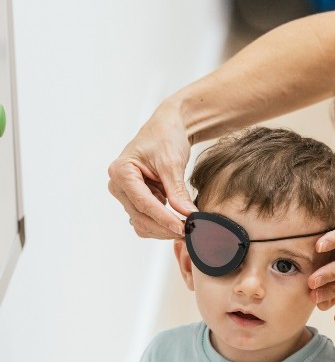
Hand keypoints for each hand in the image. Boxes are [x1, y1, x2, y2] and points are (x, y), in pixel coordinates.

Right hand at [107, 99, 196, 238]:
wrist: (166, 128)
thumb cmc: (166, 138)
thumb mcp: (172, 162)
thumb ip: (177, 190)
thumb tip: (188, 215)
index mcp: (121, 171)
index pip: (143, 203)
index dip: (164, 219)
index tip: (183, 228)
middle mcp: (118, 185)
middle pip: (140, 217)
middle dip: (164, 228)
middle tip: (189, 233)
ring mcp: (125, 194)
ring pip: (142, 222)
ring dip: (163, 230)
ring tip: (187, 228)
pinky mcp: (136, 199)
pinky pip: (146, 219)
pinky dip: (162, 224)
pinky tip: (179, 222)